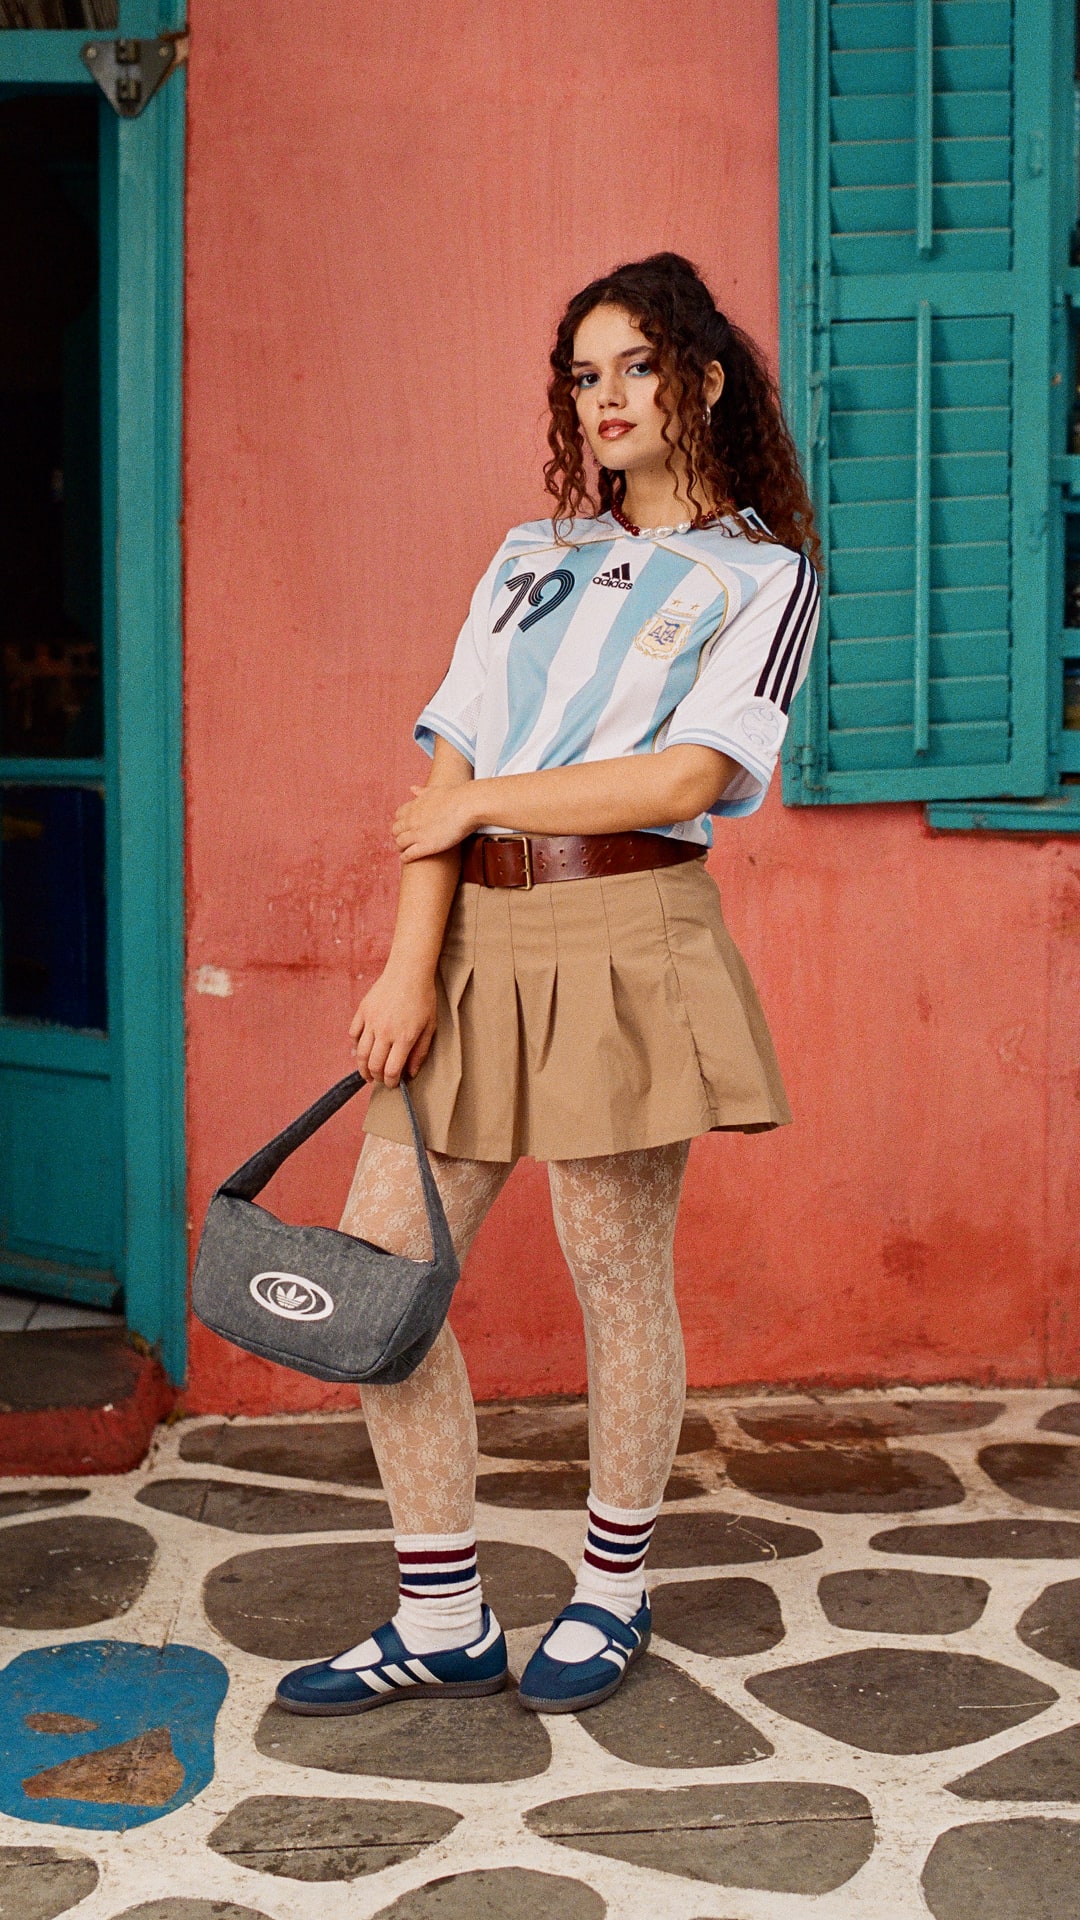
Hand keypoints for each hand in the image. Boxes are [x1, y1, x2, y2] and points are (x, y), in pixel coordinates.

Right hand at [349, 964, 436, 1087]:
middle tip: (380, 1080)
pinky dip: (355, 1046)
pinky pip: (353, 1034)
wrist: (409, 971)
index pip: (392, 1070)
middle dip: (377, 1078)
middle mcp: (385, 1031)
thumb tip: (411, 1074)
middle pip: (373, 1065)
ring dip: (362, 1067)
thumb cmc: (424, 998)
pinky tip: (361, 1050)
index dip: (392, 1082)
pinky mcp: (363, 1011)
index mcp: (404, 1037)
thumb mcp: (430, 1027)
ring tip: (367, 1073)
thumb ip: (420, 1052)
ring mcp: (371, 1021)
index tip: (394, 1084)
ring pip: (360, 1053)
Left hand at [392, 784, 473, 861]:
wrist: (467, 805)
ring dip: (401, 848)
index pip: (398, 816)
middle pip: (396, 830)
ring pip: (399, 843)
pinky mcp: (425, 846)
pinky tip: (406, 859)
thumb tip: (412, 788)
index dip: (402, 822)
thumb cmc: (456, 796)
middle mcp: (411, 820)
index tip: (407, 827)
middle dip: (399, 835)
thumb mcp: (434, 790)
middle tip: (405, 841)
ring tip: (404, 851)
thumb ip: (421, 792)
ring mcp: (417, 833)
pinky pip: (408, 854)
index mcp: (414, 806)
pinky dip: (405, 858)